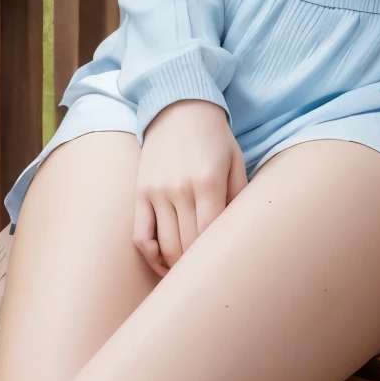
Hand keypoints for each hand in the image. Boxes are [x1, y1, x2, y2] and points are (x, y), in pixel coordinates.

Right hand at [134, 99, 247, 276]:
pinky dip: (151, 256)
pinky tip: (163, 262)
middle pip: (187, 246)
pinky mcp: (139, 193)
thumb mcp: (236, 160)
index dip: (214, 256)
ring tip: (188, 272)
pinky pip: (140, 236)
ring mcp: (156, 192)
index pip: (210, 235)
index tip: (223, 266)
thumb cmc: (214, 137)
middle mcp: (180, 189)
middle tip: (208, 274)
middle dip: (197, 266)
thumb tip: (239, 233)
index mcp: (209, 182)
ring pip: (164, 246)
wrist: (179, 106)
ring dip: (176, 265)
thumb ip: (240, 197)